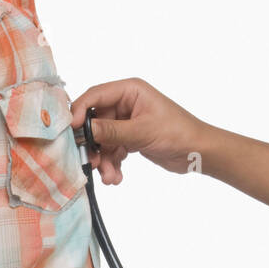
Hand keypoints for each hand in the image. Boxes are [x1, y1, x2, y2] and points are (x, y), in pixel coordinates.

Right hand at [69, 78, 207, 183]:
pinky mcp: (129, 138)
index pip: (95, 96)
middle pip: (95, 121)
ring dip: (103, 160)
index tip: (70, 130)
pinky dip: (111, 164)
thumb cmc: (178, 132)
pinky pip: (111, 150)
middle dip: (93, 144)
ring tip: (109, 176)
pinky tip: (117, 177)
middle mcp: (126, 103)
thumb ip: (111, 130)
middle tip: (90, 161)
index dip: (79, 111)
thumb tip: (83, 129)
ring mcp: (127, 122)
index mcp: (130, 90)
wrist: (198, 152)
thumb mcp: (142, 131)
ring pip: (102, 140)